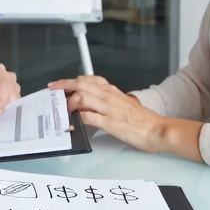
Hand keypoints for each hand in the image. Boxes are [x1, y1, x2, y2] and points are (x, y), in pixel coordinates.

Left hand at [0, 62, 20, 118]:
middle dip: (4, 107)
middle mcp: (8, 77)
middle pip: (12, 93)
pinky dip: (8, 113)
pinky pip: (16, 106)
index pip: (3, 85)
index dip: (0, 101)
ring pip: (16, 100)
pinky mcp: (15, 97)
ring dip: (7, 111)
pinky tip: (0, 117)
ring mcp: (13, 87)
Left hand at [48, 76, 175, 153]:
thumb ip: (106, 103)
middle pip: (81, 84)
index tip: (60, 84)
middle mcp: (109, 96)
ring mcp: (109, 109)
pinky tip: (72, 123)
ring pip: (83, 97)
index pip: (88, 80)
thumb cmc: (142, 120)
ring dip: (69, 102)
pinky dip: (77, 119)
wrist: (157, 129)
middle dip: (63, 85)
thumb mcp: (122, 105)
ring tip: (63, 109)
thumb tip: (89, 107)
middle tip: (52, 90)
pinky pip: (88, 117)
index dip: (71, 80)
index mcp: (112, 91)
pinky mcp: (110, 122)